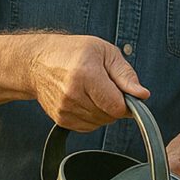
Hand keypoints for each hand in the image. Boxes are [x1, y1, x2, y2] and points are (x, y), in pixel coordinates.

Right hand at [28, 35, 148, 130]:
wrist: (37, 61)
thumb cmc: (72, 52)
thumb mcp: (105, 52)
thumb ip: (126, 75)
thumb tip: (142, 94)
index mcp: (85, 74)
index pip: (117, 106)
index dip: (127, 102)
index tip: (125, 93)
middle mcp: (72, 94)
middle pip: (110, 116)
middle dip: (114, 104)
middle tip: (105, 86)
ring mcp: (64, 109)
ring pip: (100, 123)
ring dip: (103, 110)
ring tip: (93, 90)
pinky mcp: (61, 120)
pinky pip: (89, 126)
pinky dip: (92, 116)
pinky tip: (85, 99)